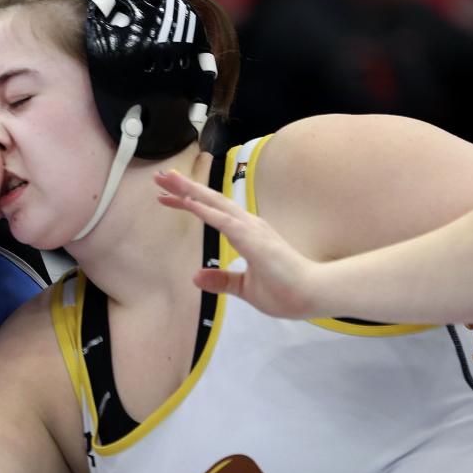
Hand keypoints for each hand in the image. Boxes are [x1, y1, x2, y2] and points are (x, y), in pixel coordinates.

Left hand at [155, 169, 320, 318]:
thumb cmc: (286, 291)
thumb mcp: (244, 289)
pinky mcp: (254, 240)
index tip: (166, 196)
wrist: (313, 295)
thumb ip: (222, 281)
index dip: (190, 202)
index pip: (214, 212)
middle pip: (211, 200)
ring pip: (215, 204)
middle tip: (159, 176)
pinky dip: (204, 210)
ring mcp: (252, 230)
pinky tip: (187, 202)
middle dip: (184, 187)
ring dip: (189, 190)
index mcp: (247, 233)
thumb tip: (196, 277)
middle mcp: (249, 225)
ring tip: (166, 179)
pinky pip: (224, 222)